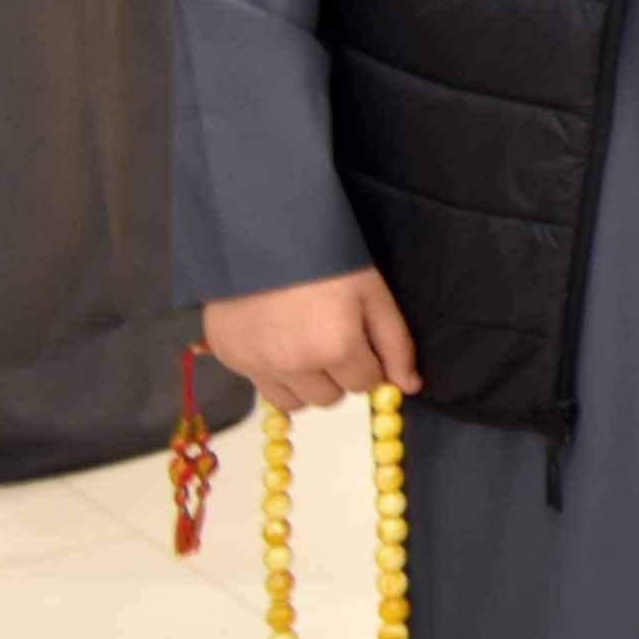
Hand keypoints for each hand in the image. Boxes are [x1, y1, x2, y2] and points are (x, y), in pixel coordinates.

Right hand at [198, 265, 420, 411]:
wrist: (260, 236)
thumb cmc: (327, 261)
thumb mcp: (373, 294)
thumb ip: (395, 344)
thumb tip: (409, 387)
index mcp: (336, 349)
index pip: (365, 384)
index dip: (368, 364)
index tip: (359, 340)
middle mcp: (295, 367)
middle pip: (330, 398)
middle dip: (337, 376)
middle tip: (330, 338)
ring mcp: (258, 366)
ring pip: (295, 401)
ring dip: (305, 383)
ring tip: (302, 344)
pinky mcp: (229, 359)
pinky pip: (262, 387)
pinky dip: (273, 374)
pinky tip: (275, 341)